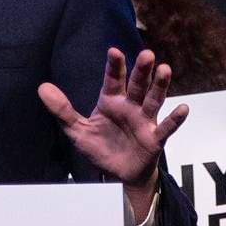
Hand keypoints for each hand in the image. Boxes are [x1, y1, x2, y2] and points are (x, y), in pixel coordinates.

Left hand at [40, 49, 187, 222]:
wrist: (117, 174)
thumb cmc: (100, 148)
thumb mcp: (76, 130)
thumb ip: (62, 109)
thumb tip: (42, 88)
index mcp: (111, 101)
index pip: (112, 80)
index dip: (114, 66)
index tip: (113, 51)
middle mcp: (130, 107)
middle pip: (136, 85)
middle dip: (141, 70)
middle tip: (146, 54)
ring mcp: (144, 121)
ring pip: (153, 100)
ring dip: (159, 86)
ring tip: (165, 69)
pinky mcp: (154, 138)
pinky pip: (166, 127)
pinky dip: (175, 119)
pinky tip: (183, 108)